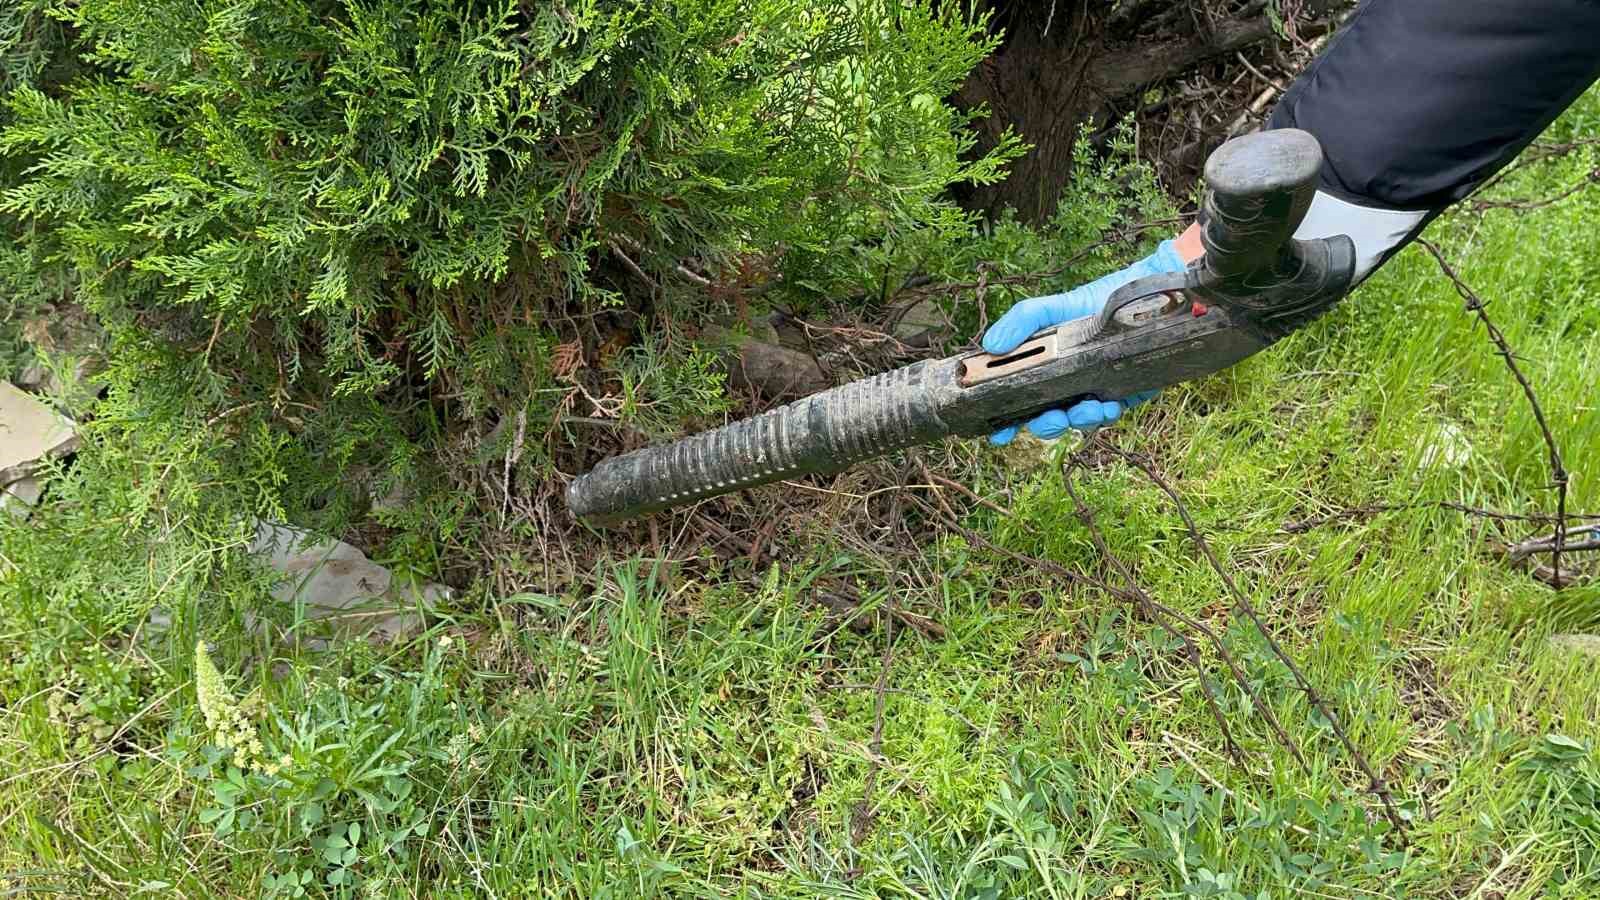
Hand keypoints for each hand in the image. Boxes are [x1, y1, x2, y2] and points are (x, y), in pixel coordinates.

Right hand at [982, 239, 1187, 444]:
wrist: (1145, 293)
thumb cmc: (1096, 299)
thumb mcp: (1055, 307)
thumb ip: (1024, 320)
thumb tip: (991, 345)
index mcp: (1046, 367)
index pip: (1022, 400)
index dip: (1008, 421)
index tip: (1000, 434)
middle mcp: (1068, 383)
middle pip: (1048, 418)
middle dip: (1048, 426)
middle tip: (1053, 418)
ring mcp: (1095, 389)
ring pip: (1080, 421)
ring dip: (1080, 421)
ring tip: (1088, 408)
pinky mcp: (1125, 393)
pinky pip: (1111, 415)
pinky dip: (1107, 415)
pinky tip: (1109, 405)